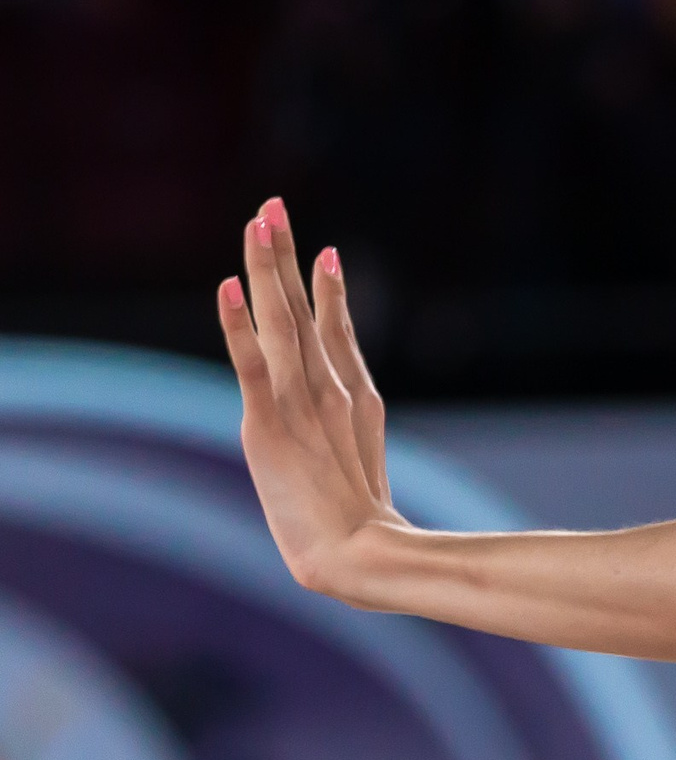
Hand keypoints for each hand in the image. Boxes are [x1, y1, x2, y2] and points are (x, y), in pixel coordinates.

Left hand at [217, 198, 405, 597]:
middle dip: (287, 255)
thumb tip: (361, 435)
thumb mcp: (364, 474)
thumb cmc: (362, 531)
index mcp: (355, 400)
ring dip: (267, 268)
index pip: (335, 332)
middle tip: (274, 205)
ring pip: (281, 322)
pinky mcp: (270, 423)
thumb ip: (357, 447)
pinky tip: (228, 287)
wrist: (360, 554)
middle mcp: (331, 390)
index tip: (323, 252)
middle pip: (305, 310)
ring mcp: (302, 403)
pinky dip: (239, 323)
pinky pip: (252, 362)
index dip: (329, 291)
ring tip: (259, 221)